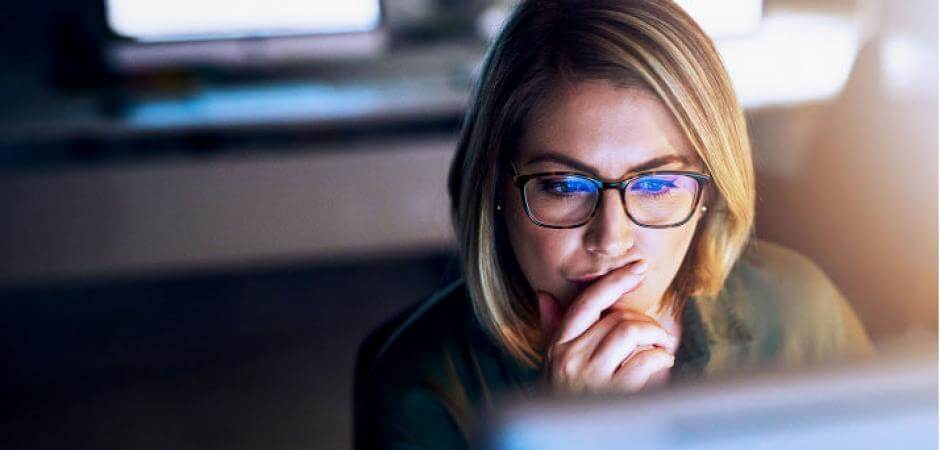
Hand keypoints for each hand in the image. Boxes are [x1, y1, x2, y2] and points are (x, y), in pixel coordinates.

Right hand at [538, 261, 678, 393]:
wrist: (566, 439)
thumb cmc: (566, 401)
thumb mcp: (552, 365)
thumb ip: (553, 331)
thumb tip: (544, 296)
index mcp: (557, 346)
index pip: (587, 301)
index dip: (615, 280)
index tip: (638, 267)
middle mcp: (570, 358)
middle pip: (617, 317)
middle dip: (645, 322)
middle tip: (657, 334)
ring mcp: (590, 377)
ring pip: (631, 332)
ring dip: (655, 337)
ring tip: (661, 348)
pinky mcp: (612, 395)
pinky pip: (645, 360)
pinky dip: (661, 358)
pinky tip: (662, 364)